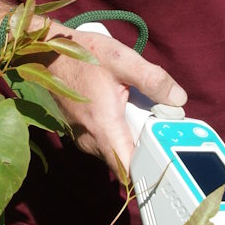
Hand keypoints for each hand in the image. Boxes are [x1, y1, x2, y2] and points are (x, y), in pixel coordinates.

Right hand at [48, 25, 186, 181]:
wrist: (46, 53)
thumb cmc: (82, 55)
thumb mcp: (122, 60)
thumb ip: (153, 80)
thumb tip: (178, 99)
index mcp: (104, 127)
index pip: (128, 169)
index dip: (148, 172)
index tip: (165, 162)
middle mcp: (90, 139)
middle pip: (126, 161)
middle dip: (144, 148)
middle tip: (157, 123)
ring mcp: (83, 138)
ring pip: (115, 151)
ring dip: (130, 138)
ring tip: (139, 112)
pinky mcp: (79, 132)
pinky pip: (105, 141)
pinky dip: (118, 132)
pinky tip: (122, 109)